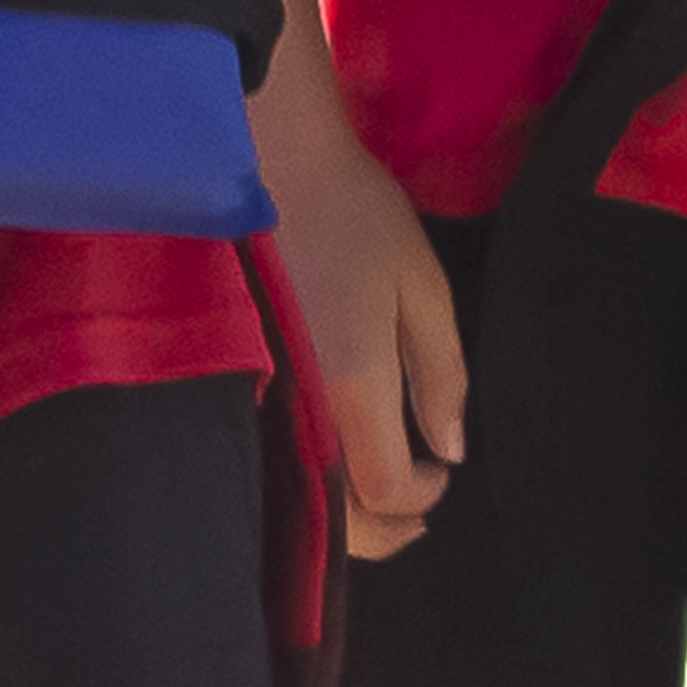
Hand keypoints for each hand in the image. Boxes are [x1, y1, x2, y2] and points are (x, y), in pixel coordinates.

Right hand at [257, 86, 468, 559]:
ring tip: (372, 495)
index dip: (421, 498)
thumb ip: (440, 375)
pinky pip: (269, 452)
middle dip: (381, 527)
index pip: (386, 486)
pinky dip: (301, 475)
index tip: (441, 475)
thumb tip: (449, 449)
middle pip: (334, 510)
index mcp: (352, 384)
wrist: (268, 160)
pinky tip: (324, 459)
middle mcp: (299, 404)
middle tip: (415, 512)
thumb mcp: (423, 288)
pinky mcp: (237, 375)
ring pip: (294, 490)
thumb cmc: (355, 216)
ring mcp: (259, 394)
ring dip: (337, 510)